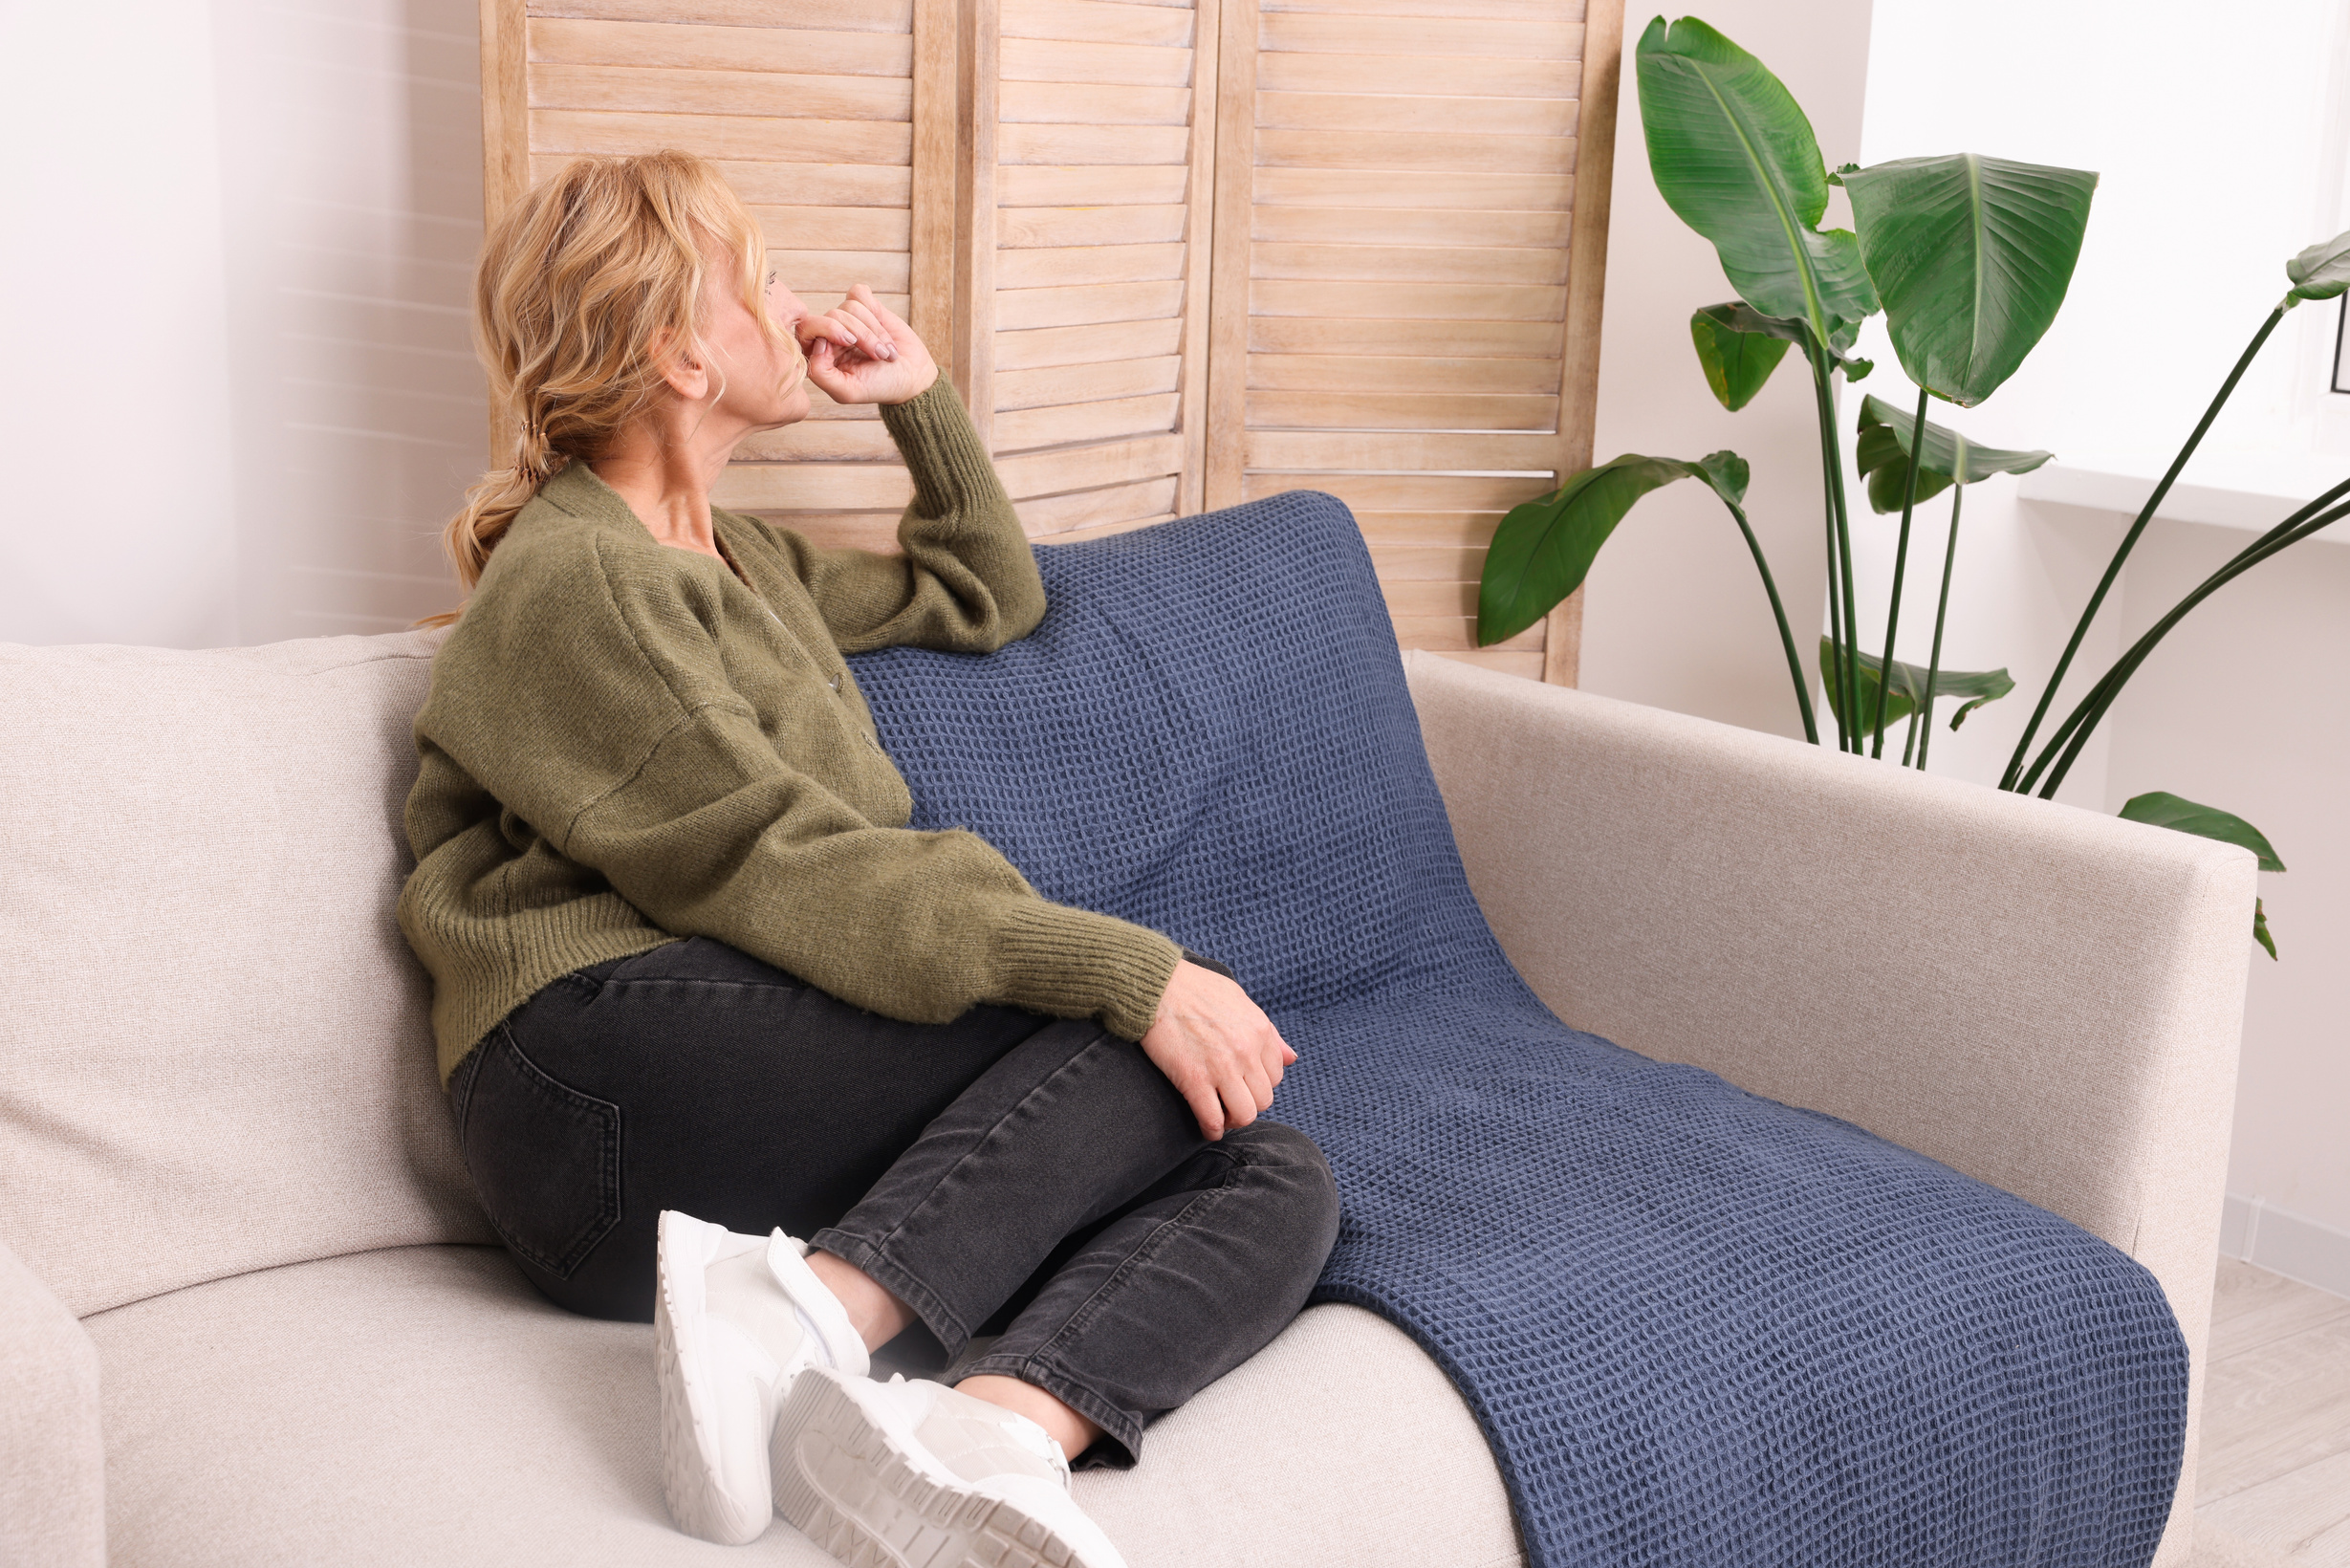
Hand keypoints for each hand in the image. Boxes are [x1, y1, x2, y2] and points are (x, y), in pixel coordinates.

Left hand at [798, 284, 938, 406]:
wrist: (912, 377)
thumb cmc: (879, 386)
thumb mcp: (847, 391)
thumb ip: (821, 373)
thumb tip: (818, 343)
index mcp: (817, 355)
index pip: (807, 329)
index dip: (829, 330)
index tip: (849, 343)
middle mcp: (829, 334)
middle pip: (833, 315)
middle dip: (859, 334)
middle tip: (877, 354)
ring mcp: (847, 319)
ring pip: (851, 307)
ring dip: (874, 331)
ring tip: (885, 352)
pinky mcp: (864, 306)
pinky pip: (860, 294)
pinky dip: (875, 312)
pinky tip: (883, 331)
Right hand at [1139, 961, 1297, 1140]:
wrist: (1156, 986)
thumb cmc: (1194, 989)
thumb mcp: (1239, 1000)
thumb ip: (1268, 1032)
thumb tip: (1291, 1058)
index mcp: (1259, 1030)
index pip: (1276, 1076)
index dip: (1259, 1084)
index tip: (1243, 1085)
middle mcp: (1246, 1051)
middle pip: (1263, 1099)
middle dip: (1248, 1104)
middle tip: (1231, 1102)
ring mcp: (1222, 1067)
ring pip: (1244, 1114)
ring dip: (1233, 1120)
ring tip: (1221, 1116)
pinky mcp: (1194, 1079)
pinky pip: (1212, 1118)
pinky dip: (1211, 1130)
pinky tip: (1207, 1128)